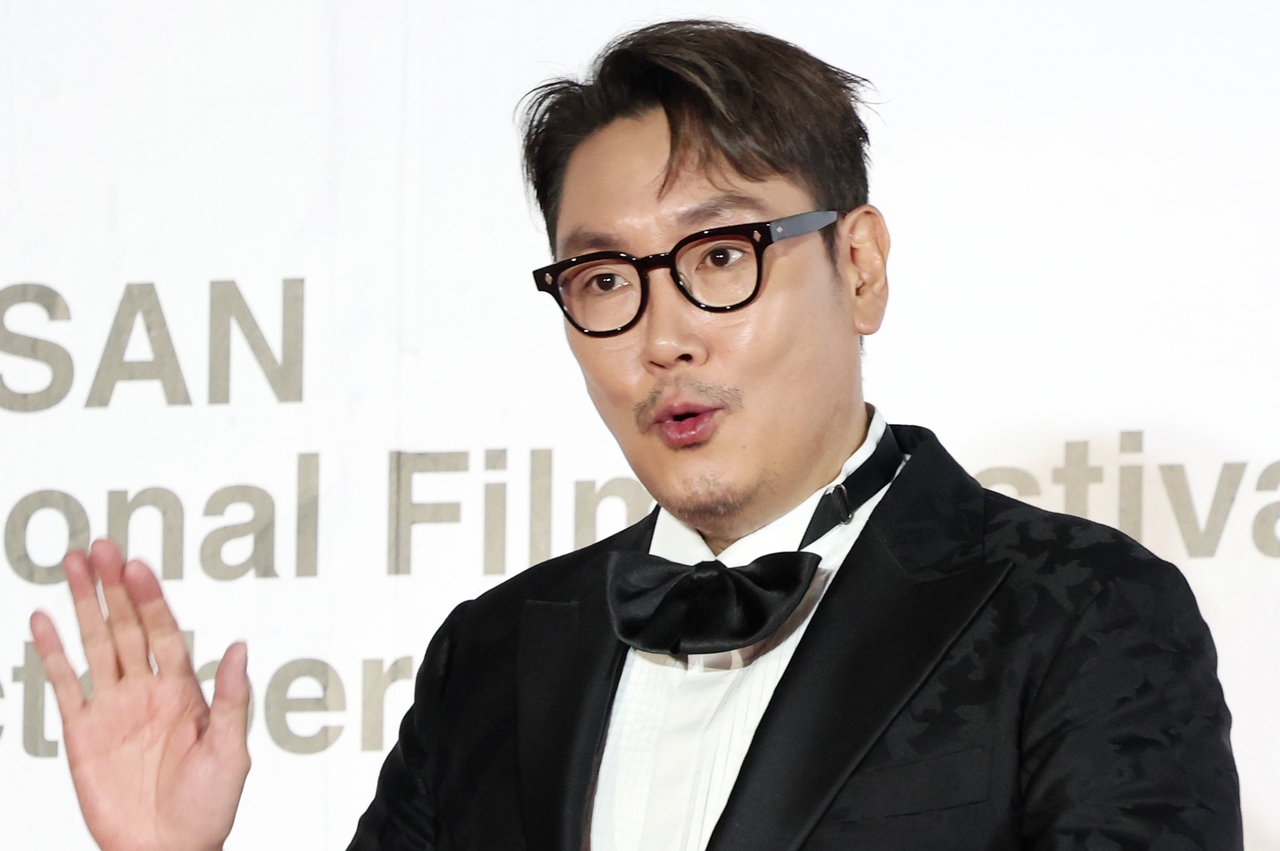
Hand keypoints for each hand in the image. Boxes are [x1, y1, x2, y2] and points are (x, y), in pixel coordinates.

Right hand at [29, 540, 250, 850]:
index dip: (151, 598)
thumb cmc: (208, 807)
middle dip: (114, 587)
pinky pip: (65, 684)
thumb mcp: (232, 750)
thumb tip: (239, 647)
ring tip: (73, 564)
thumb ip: (230, 699)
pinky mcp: (81, 733)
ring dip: (83, 605)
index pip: (165, 632)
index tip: (137, 566)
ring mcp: (112, 708)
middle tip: (101, 547)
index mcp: (184, 691)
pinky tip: (43, 620)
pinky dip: (52, 652)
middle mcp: (146, 691)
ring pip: (96, 644)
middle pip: (127, 627)